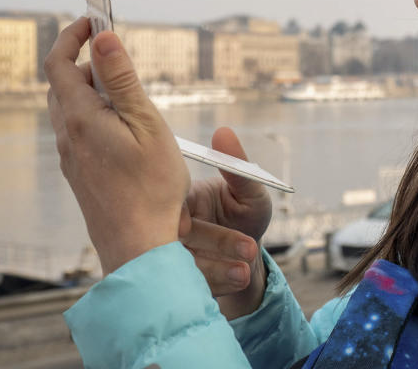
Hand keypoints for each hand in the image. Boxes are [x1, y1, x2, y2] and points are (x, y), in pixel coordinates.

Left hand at [45, 17, 189, 274]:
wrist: (138, 248)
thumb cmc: (151, 188)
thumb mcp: (145, 124)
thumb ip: (121, 80)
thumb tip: (102, 38)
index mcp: (80, 119)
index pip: (59, 63)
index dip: (72, 36)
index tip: (93, 20)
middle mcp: (68, 137)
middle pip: (62, 85)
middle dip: (83, 61)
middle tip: (115, 54)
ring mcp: (71, 159)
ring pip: (69, 110)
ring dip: (90, 90)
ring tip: (125, 92)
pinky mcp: (80, 176)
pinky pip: (78, 133)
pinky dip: (94, 116)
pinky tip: (123, 131)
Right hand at [179, 127, 272, 318]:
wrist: (248, 254)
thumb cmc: (246, 213)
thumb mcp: (250, 191)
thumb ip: (238, 167)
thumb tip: (223, 131)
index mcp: (179, 199)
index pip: (167, 204)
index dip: (178, 215)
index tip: (191, 225)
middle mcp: (170, 228)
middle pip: (172, 238)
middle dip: (206, 245)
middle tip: (243, 249)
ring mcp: (174, 257)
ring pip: (181, 266)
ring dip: (214, 270)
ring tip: (245, 271)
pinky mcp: (181, 281)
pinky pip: (190, 285)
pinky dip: (218, 283)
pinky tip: (241, 278)